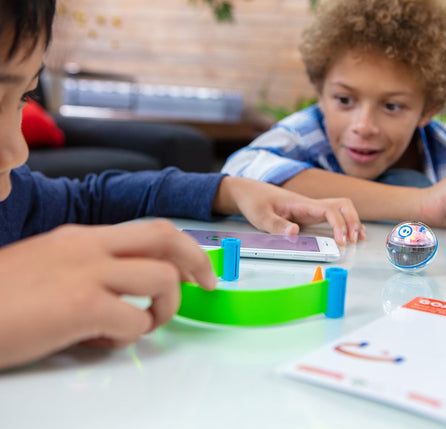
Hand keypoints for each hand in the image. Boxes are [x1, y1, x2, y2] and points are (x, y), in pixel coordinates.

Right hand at [0, 219, 214, 369]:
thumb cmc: (0, 298)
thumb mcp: (46, 266)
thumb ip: (87, 268)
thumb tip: (122, 289)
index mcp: (81, 237)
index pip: (149, 230)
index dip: (182, 248)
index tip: (196, 268)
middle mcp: (88, 247)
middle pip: (165, 237)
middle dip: (197, 260)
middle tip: (207, 285)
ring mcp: (86, 273)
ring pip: (162, 279)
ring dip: (163, 308)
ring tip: (139, 324)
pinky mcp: (81, 305)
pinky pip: (135, 320)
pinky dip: (129, 336)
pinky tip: (101, 341)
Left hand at [213, 176, 365, 244]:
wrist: (248, 191)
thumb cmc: (254, 201)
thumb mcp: (260, 216)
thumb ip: (276, 225)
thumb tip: (295, 232)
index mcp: (301, 203)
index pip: (329, 210)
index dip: (339, 225)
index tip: (341, 241)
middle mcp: (310, 204)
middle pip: (342, 205)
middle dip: (353, 220)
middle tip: (353, 240)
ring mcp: (311, 208)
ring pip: (340, 208)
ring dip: (352, 220)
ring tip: (358, 238)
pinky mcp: (309, 213)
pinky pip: (332, 215)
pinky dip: (344, 223)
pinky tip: (350, 233)